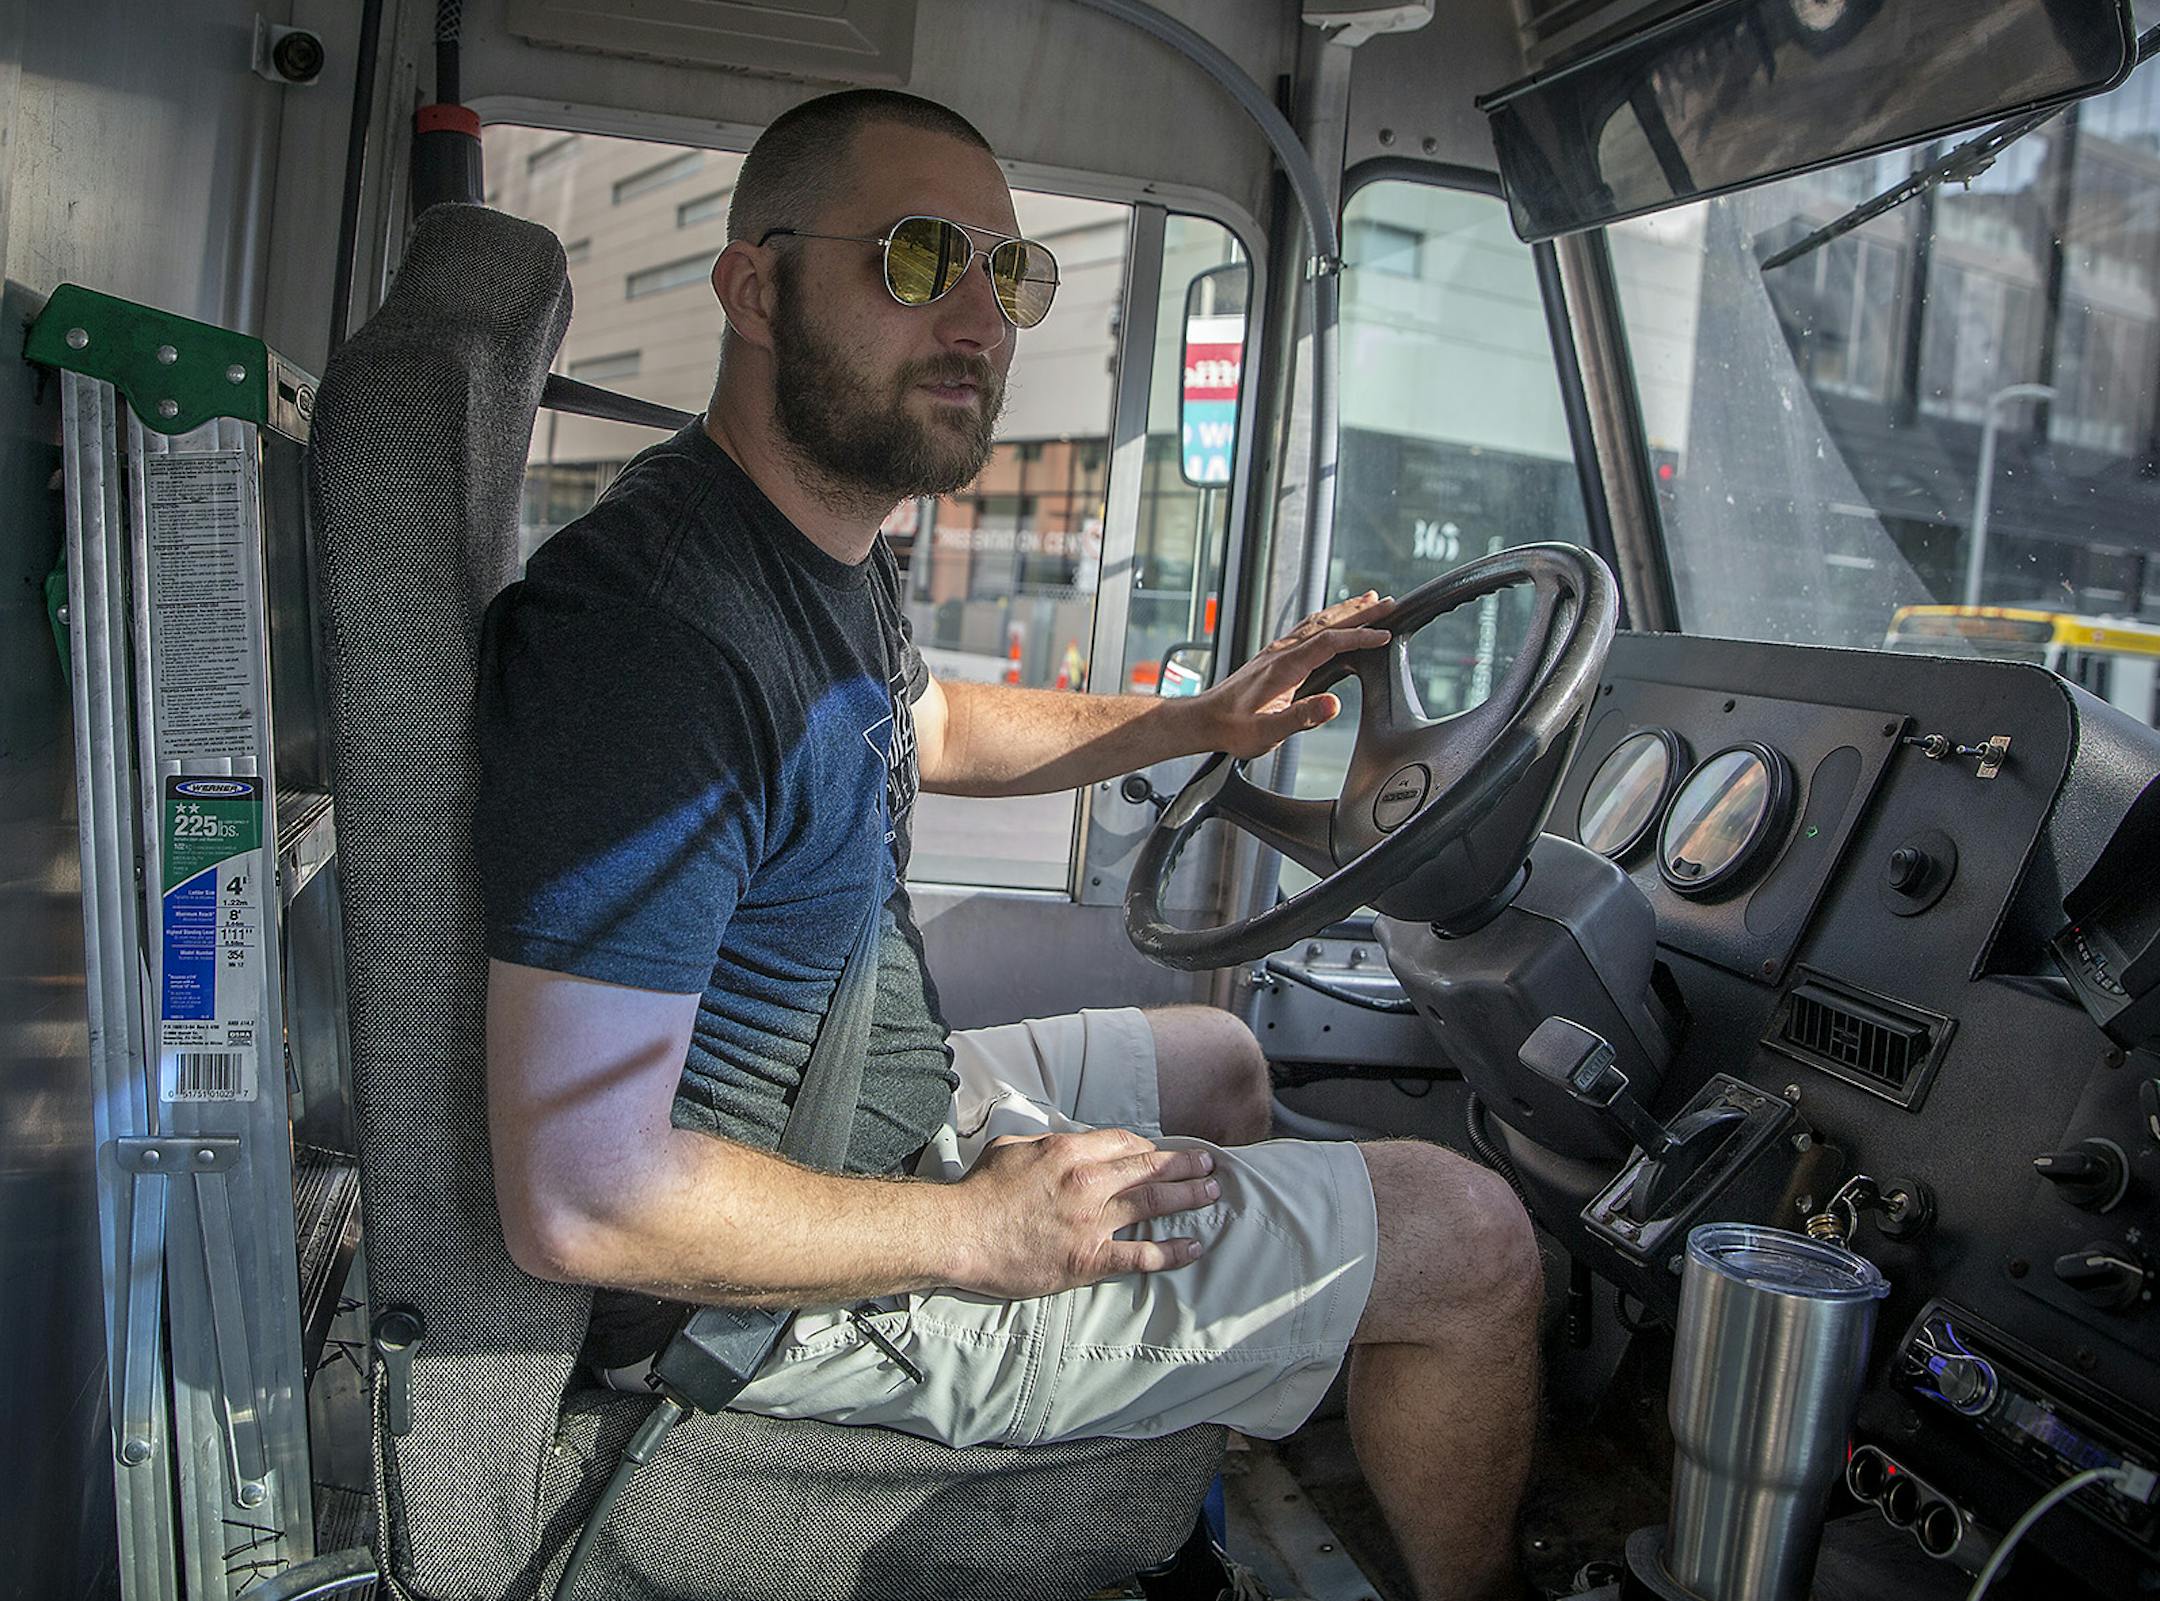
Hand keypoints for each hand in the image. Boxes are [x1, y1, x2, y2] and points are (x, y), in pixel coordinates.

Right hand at [947, 1128, 1219, 1298]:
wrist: (960, 1235)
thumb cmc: (980, 1190)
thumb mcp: (1011, 1146)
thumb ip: (1045, 1141)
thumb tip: (1064, 1140)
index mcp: (1070, 1150)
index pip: (1124, 1142)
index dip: (1147, 1146)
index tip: (1160, 1152)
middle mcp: (1089, 1182)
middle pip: (1150, 1168)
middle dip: (1184, 1165)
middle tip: (1209, 1166)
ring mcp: (1092, 1221)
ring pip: (1154, 1205)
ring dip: (1188, 1197)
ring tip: (1212, 1194)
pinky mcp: (1088, 1259)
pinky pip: (1141, 1256)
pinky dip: (1172, 1252)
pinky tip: (1194, 1248)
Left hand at [1196, 592, 1391, 759]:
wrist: (1204, 720)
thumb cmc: (1233, 729)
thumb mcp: (1268, 731)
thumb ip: (1302, 717)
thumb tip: (1334, 704)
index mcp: (1284, 666)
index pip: (1330, 642)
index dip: (1359, 636)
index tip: (1384, 636)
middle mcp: (1281, 652)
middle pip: (1327, 623)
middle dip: (1360, 613)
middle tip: (1388, 603)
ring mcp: (1277, 651)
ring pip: (1317, 622)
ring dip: (1345, 611)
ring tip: (1369, 602)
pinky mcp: (1273, 656)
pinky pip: (1307, 629)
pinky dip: (1328, 620)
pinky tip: (1332, 621)